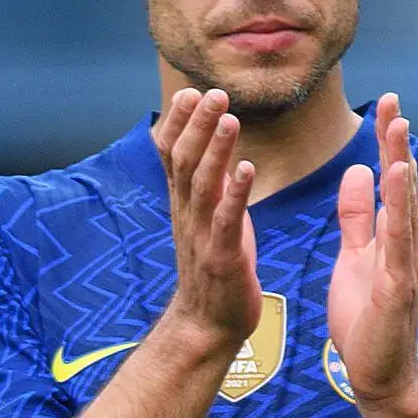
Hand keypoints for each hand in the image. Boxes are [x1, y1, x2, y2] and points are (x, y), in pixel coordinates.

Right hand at [159, 89, 260, 360]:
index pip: (171, 155)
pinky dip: (235, 193)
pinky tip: (246, 168)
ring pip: (202, 185)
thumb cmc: (213, 268)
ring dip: (215, 150)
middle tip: (214, 93)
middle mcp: (187, 215)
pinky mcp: (222, 258)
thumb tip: (213, 144)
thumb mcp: (206, 218)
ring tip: (229, 119)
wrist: (206, 325)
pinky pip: (226, 221)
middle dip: (198, 126)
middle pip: (184, 161)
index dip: (179, 124)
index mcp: (183, 204)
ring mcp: (202, 236)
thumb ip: (208, 183)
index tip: (189, 92)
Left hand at [328, 93, 417, 409]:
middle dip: (397, 144)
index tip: (383, 105)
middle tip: (392, 101)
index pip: (392, 181)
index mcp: (393, 238)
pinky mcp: (397, 290)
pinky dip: (398, 211)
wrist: (378, 376)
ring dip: (403, 167)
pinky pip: (398, 245)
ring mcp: (405, 267)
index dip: (387, 143)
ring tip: (398, 128)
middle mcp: (406, 246)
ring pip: (405, 210)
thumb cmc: (367, 322)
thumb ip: (358, 217)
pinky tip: (396, 182)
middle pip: (403, 186)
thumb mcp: (355, 258)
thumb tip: (359, 172)